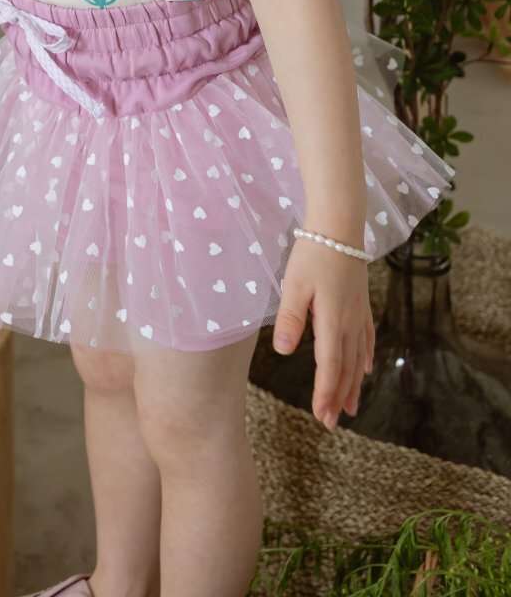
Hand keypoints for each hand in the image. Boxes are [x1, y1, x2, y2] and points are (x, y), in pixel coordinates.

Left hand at [270, 235, 374, 429]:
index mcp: (332, 320)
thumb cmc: (314, 253)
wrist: (340, 226)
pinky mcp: (360, 303)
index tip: (320, 416)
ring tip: (351, 407)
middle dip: (338, 397)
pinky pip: (366, 338)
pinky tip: (365, 369)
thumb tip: (282, 351)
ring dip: (353, 384)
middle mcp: (349, 322)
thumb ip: (290, 318)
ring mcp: (358, 313)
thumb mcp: (294, 284)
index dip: (325, 393)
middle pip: (345, 368)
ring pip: (357, 357)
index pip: (329, 366)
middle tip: (331, 422)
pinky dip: (365, 357)